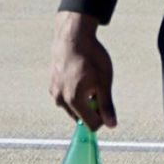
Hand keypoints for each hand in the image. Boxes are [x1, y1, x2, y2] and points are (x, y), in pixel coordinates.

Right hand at [49, 10, 117, 130]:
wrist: (72, 38)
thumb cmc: (91, 58)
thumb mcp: (104, 82)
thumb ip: (106, 105)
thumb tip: (112, 125)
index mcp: (74, 100)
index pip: (92, 125)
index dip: (103, 116)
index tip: (105, 100)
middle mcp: (61, 100)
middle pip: (82, 117)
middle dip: (92, 107)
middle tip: (95, 86)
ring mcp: (54, 93)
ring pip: (74, 107)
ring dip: (83, 100)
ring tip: (87, 79)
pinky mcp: (51, 86)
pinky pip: (67, 98)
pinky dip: (75, 92)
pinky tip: (78, 76)